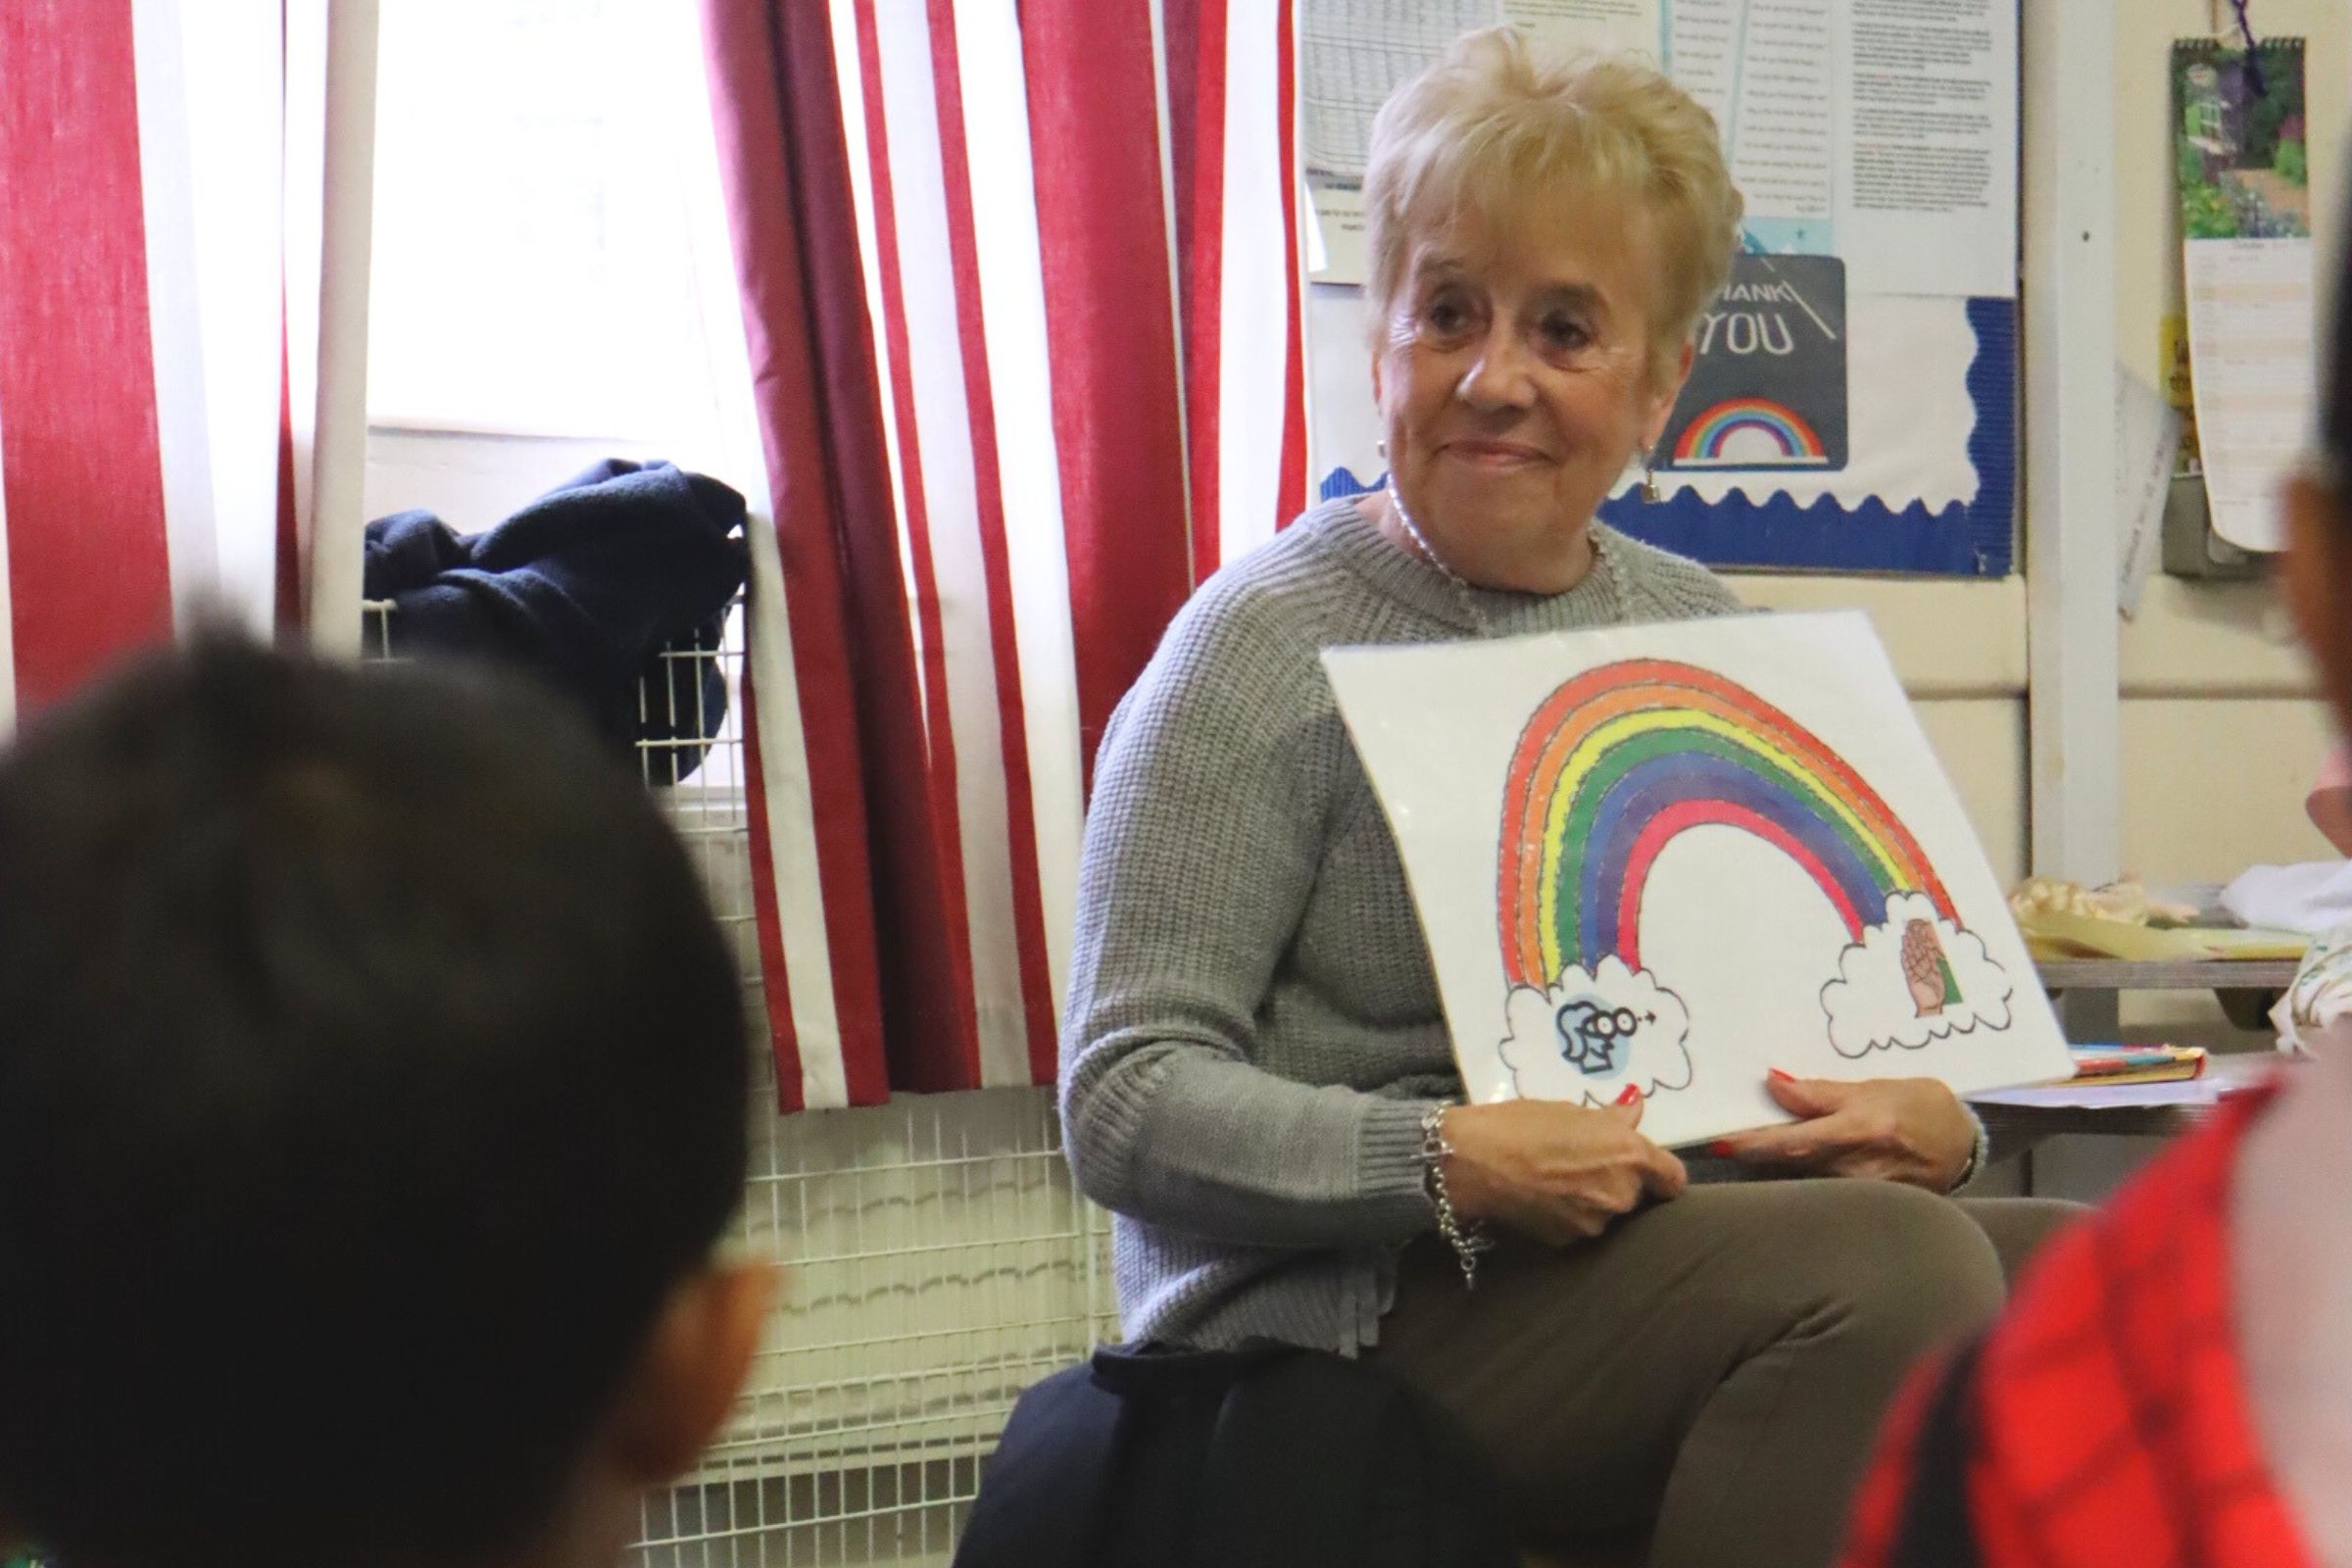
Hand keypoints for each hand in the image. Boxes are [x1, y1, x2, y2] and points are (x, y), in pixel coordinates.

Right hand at [1438, 1093, 1687, 1245]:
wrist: (1471, 1162)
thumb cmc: (1519, 1125)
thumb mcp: (1568, 1110)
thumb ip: (1611, 1118)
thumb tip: (1635, 1108)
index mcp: (1629, 1155)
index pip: (1673, 1179)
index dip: (1661, 1174)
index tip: (1647, 1167)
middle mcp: (1621, 1194)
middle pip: (1638, 1195)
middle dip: (1619, 1182)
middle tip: (1586, 1163)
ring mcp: (1596, 1222)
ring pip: (1608, 1212)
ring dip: (1593, 1200)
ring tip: (1558, 1180)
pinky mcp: (1569, 1242)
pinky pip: (1581, 1226)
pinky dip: (1569, 1214)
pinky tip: (1543, 1197)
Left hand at [1709, 1071, 1974, 1189]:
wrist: (1966, 1146)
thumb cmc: (1920, 1106)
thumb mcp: (1874, 1088)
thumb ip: (1822, 1092)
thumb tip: (1773, 1083)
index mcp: (1861, 1130)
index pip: (1793, 1143)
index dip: (1753, 1144)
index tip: (1717, 1140)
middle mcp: (1859, 1169)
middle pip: (1789, 1165)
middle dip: (1753, 1152)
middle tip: (1715, 1133)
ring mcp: (1862, 1195)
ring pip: (1801, 1180)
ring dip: (1771, 1165)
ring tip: (1744, 1144)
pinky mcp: (1865, 1208)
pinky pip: (1820, 1190)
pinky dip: (1796, 1177)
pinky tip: (1780, 1165)